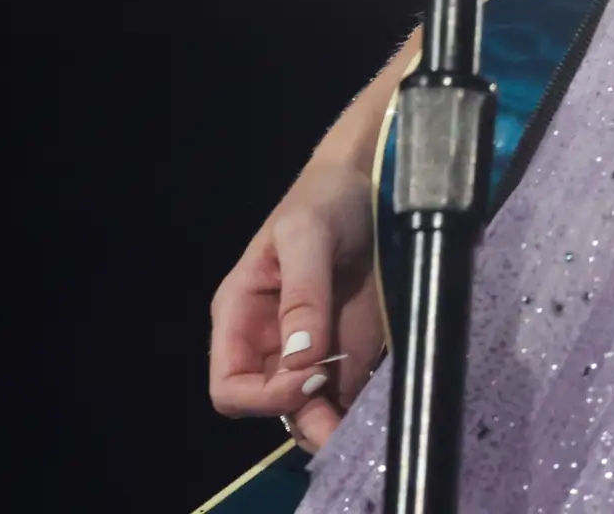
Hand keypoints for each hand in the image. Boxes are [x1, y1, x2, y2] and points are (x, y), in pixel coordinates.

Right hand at [207, 152, 384, 449]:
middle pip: (270, 407)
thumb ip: (302, 292)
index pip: (230, 386)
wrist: (374, 184)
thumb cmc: (325, 201)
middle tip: (344, 417)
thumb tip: (301, 357)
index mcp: (241, 318)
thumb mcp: (308, 235)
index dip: (263, 396)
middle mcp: (271, 343)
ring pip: (309, 410)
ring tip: (368, 429)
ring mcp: (312, 350)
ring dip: (334, 425)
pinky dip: (360, 409)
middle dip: (304, 420)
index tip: (311, 377)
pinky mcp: (349, 350)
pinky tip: (383, 409)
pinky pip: (346, 395)